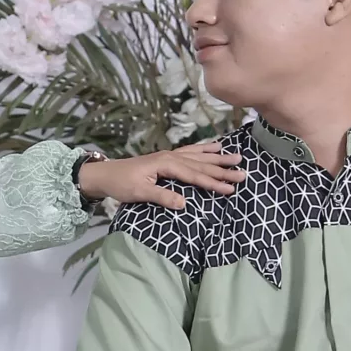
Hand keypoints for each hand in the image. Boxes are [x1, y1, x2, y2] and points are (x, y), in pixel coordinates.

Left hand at [79, 140, 244, 212]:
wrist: (106, 173)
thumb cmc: (121, 184)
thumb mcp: (139, 193)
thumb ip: (162, 197)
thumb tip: (184, 204)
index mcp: (166, 164)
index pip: (194, 175)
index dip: (213, 183)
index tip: (230, 189)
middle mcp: (171, 156)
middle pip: (201, 164)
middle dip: (223, 169)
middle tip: (243, 173)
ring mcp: (170, 155)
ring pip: (199, 155)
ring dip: (218, 157)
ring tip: (237, 156)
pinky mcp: (167, 157)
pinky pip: (191, 151)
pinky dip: (204, 148)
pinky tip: (214, 146)